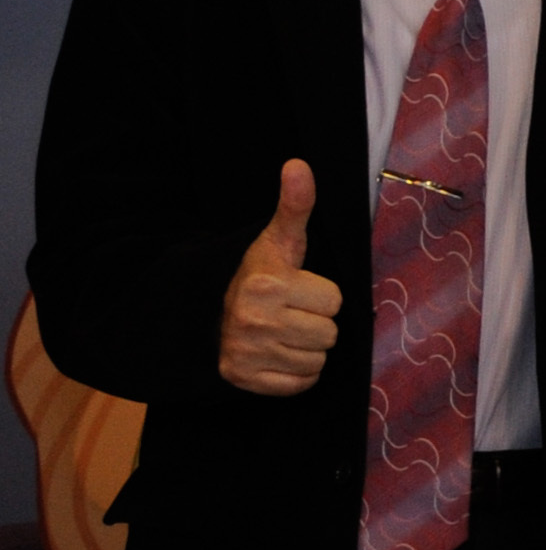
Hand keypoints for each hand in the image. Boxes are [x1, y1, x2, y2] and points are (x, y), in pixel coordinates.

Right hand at [217, 158, 341, 396]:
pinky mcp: (245, 379)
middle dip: (315, 323)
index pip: (335, 301)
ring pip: (318, 360)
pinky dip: (296, 374)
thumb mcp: (276, 241)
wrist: (206, 315)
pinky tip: (277, 355)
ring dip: (307, 349)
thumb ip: (294, 206)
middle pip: (329, 334)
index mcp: (267, 283)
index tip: (296, 290)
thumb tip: (299, 165)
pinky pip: (301, 384)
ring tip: (283, 332)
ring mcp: (248, 352)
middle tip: (289, 313)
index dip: (321, 295)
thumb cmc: (255, 276)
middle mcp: (255, 319)